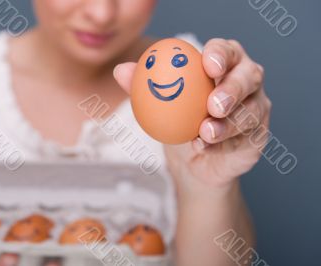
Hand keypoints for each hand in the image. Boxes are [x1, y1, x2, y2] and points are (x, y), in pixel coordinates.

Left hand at [114, 38, 271, 191]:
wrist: (193, 161)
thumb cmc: (178, 122)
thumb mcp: (158, 105)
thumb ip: (142, 87)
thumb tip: (121, 71)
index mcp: (223, 65)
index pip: (227, 51)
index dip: (221, 54)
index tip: (208, 65)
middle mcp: (246, 81)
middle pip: (250, 76)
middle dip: (233, 88)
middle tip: (213, 104)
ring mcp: (257, 108)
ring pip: (251, 110)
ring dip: (227, 123)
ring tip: (204, 133)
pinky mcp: (259, 134)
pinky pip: (247, 136)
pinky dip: (224, 142)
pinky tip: (204, 146)